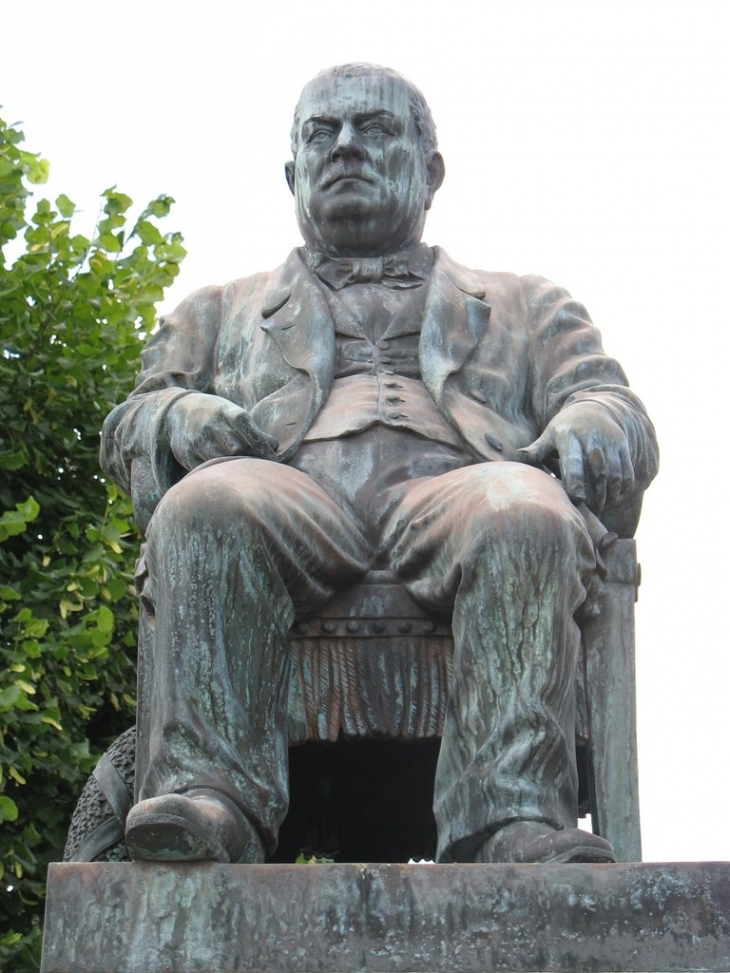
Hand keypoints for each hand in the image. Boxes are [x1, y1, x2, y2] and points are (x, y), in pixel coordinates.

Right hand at [166, 392, 278, 469]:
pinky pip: (206, 469)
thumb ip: (251, 430)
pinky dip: (216, 471)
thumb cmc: (216, 415)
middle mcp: (210, 425)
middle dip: (249, 458)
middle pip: (236, 449)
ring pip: (221, 461)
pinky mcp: (186, 453)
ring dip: (233, 467)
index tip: (274, 459)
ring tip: (241, 470)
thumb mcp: (232, 413)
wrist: (178, 410)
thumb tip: (274, 446)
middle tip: (257, 465)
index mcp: (225, 411)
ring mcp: (196, 439)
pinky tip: (221, 470)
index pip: (247, 428)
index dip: (262, 444)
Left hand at [517, 403, 634, 513]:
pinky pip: (627, 470)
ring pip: (615, 473)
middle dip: (596, 493)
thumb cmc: (566, 428)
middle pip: (598, 471)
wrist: (594, 407)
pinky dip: (623, 486)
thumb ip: (536, 450)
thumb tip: (517, 457)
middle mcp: (592, 438)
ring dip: (610, 493)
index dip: (575, 479)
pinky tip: (615, 497)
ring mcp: (610, 442)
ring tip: (602, 506)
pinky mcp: (622, 445)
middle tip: (591, 510)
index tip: (577, 498)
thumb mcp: (549, 435)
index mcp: (570, 437)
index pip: (573, 460)